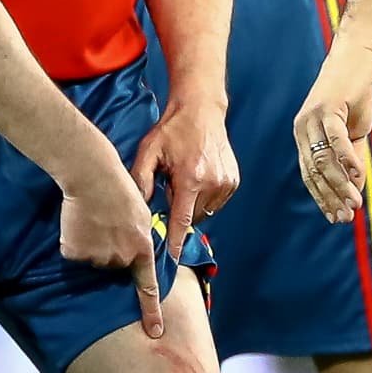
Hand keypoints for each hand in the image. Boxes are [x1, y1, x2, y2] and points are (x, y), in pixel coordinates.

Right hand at [59, 158, 164, 338]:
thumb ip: (139, 238)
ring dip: (91, 244)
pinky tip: (77, 223)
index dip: (151, 311)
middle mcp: (121, 257)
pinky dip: (73, 242)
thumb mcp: (141, 214)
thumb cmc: (119, 187)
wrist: (93, 174)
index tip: (155, 331)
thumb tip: (134, 254)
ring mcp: (97, 256)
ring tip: (93, 219)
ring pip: (93, 259)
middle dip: (110, 250)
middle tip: (107, 224)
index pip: (147, 286)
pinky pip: (73, 254)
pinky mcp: (76, 253)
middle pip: (113, 266)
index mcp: (141, 248)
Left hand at [129, 97, 236, 261]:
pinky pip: (216, 202)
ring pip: (205, 211)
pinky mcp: (233, 181)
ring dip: (193, 204)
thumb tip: (138, 210)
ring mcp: (226, 183)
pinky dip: (204, 197)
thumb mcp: (148, 151)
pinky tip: (198, 176)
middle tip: (172, 187)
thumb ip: (141, 182)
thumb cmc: (172, 129)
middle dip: (180, 210)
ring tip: (185, 178)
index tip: (170, 263)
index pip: (182, 221)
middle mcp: (212, 183)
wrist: (201, 109)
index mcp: (191, 178)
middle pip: (192, 217)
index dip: (175, 243)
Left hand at [293, 35, 371, 222]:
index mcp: (304, 136)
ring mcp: (312, 117)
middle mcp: (302, 129)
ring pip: (324, 159)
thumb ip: (352, 158)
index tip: (337, 217)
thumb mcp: (353, 132)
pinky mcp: (327, 107)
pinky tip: (358, 175)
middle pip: (314, 171)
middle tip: (346, 217)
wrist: (355, 58)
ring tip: (355, 202)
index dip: (323, 198)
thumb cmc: (354, 95)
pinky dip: (347, 158)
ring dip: (340, 183)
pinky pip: (335, 139)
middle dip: (331, 197)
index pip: (310, 175)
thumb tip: (356, 188)